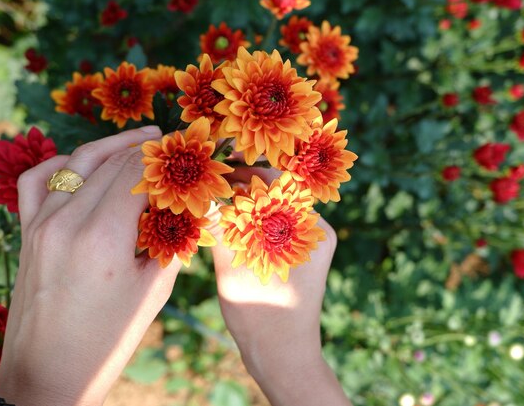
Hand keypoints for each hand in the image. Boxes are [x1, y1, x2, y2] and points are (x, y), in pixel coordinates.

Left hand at [0, 126, 179, 405]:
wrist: (49, 371)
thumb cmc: (108, 338)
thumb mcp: (154, 289)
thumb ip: (173, 239)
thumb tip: (192, 206)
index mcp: (103, 237)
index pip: (137, 172)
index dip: (165, 157)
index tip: (185, 151)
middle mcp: (67, 220)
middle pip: (111, 162)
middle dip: (146, 150)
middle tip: (171, 146)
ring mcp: (40, 222)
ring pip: (77, 161)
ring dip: (111, 146)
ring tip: (139, 141)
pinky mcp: (27, 231)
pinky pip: (40, 180)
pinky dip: (64, 163)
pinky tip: (85, 165)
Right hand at [208, 167, 350, 405]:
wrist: (284, 356)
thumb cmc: (260, 316)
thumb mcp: (233, 268)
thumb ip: (221, 227)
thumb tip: (206, 193)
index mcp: (311, 227)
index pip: (277, 181)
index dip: (244, 170)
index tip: (216, 167)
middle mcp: (318, 230)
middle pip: (278, 192)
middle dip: (244, 185)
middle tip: (212, 183)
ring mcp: (311, 243)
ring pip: (276, 208)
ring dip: (248, 202)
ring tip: (217, 200)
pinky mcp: (302, 255)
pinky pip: (277, 226)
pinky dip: (254, 221)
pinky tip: (231, 222)